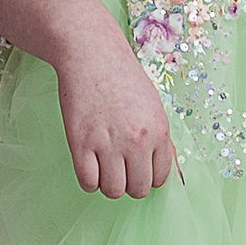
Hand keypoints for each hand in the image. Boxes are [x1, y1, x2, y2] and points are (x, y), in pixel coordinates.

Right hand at [54, 43, 178, 200]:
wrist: (91, 54)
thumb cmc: (122, 77)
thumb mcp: (153, 106)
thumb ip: (160, 139)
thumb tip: (165, 170)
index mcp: (158, 131)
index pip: (160, 178)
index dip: (148, 176)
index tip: (138, 168)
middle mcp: (136, 141)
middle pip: (138, 189)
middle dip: (129, 183)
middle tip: (120, 168)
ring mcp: (108, 143)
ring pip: (113, 191)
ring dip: (108, 183)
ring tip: (103, 165)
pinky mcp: (80, 143)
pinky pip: (88, 182)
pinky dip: (89, 180)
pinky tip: (89, 164)